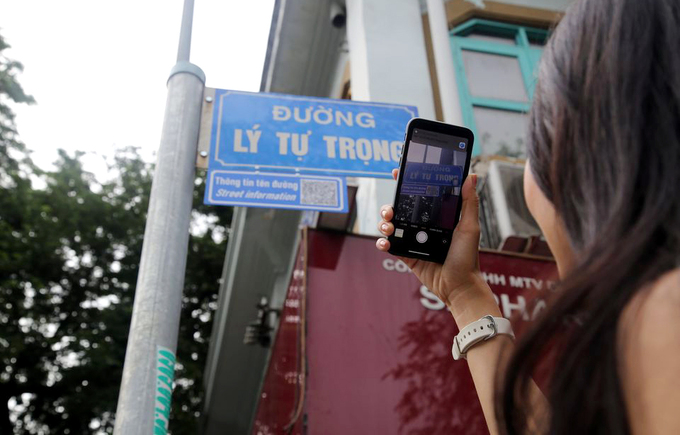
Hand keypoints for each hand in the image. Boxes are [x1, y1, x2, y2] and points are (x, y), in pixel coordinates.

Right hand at [376, 169, 492, 319]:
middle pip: (400, 210)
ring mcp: (414, 241)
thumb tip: (472, 176)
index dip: (407, 184)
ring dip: (384, 223)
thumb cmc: (468, 257)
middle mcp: (423, 227)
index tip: (398, 173)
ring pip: (392, 226)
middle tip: (390, 209)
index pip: (420, 195)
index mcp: (437, 217)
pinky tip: (385, 243)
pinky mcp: (407, 256)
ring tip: (388, 227)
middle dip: (390, 206)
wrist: (459, 286)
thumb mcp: (470, 227)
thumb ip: (468, 202)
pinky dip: (383, 243)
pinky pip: (390, 246)